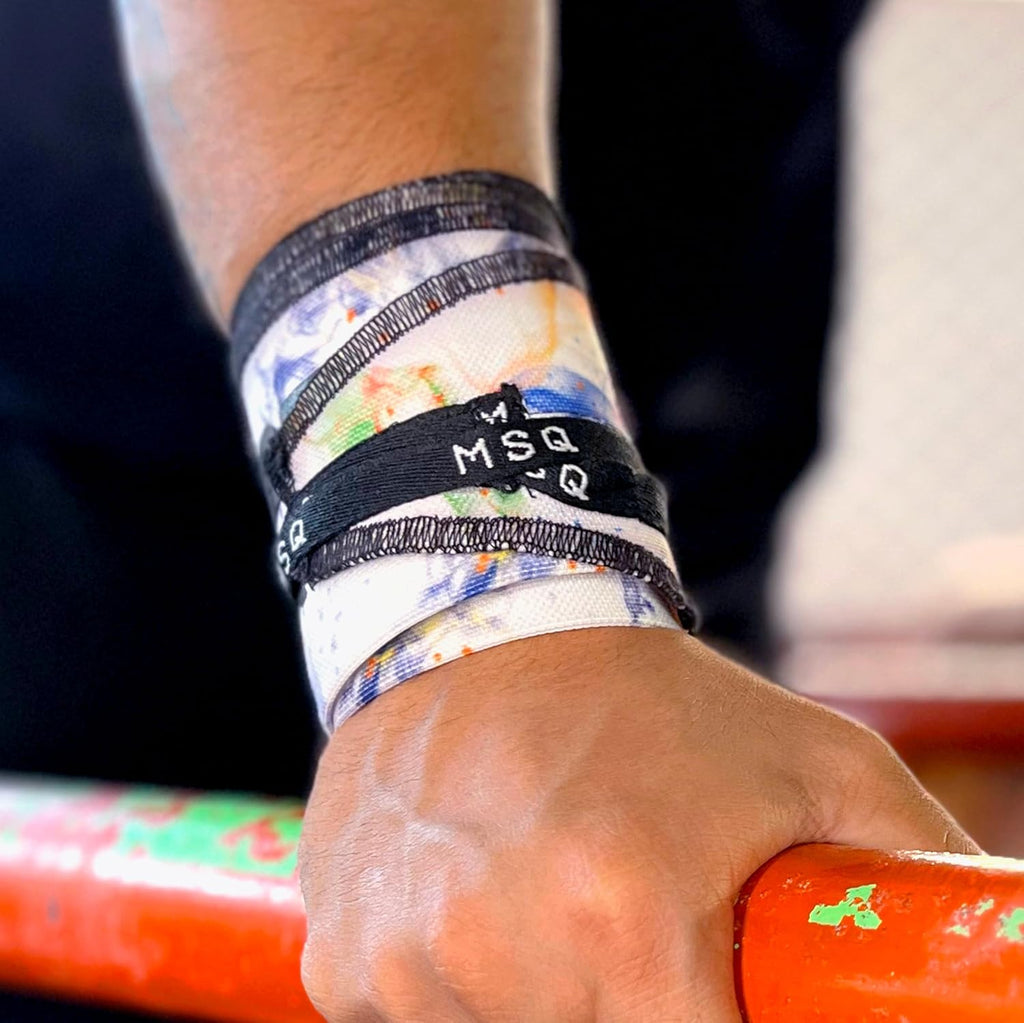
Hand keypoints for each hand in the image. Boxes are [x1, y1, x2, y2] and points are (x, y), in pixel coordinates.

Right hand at [299, 627, 977, 1020]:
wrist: (483, 613)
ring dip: (536, 993)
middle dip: (623, 1002)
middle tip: (626, 920)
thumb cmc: (653, 699)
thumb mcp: (817, 764)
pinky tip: (476, 890)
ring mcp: (403, 961)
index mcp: (628, 914)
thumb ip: (919, 870)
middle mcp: (495, 946)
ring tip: (549, 892)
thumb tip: (1002, 953)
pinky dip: (456, 983)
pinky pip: (416, 1019)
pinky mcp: (342, 958)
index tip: (705, 986)